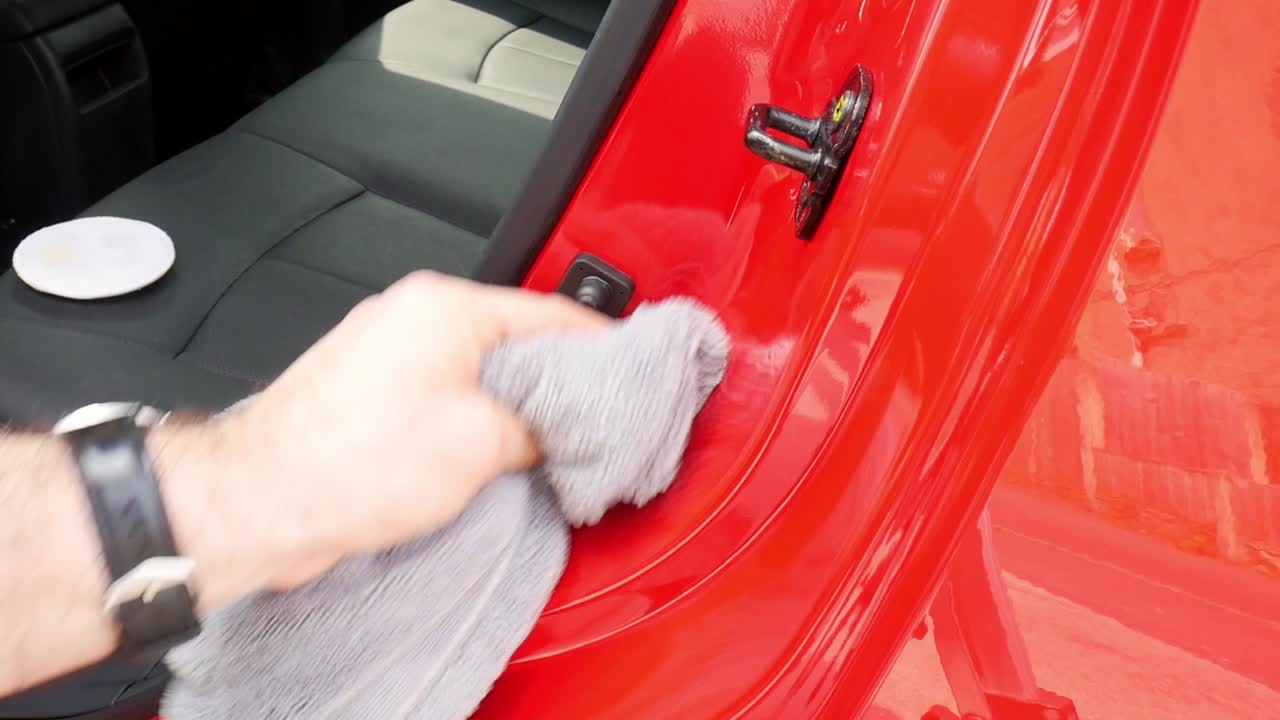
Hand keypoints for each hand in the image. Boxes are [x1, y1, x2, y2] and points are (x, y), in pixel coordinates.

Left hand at [158, 272, 606, 605]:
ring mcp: (386, 354)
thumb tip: (555, 432)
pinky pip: (442, 397)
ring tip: (543, 449)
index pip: (551, 312)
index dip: (601, 345)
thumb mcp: (480, 445)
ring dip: (512, 409)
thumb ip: (537, 428)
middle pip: (514, 341)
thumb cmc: (346, 464)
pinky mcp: (369, 393)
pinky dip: (472, 422)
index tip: (630, 369)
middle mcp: (411, 318)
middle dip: (557, 384)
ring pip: (478, 373)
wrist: (261, 503)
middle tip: (593, 422)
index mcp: (443, 308)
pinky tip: (488, 459)